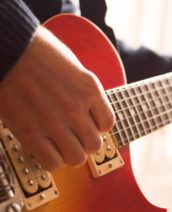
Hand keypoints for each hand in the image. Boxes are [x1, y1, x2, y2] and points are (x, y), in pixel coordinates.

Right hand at [0, 26, 114, 170]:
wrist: (9, 50)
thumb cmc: (39, 53)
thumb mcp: (74, 67)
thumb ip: (85, 92)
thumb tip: (90, 111)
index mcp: (90, 89)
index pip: (108, 124)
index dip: (98, 127)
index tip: (88, 125)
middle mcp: (76, 107)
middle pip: (94, 145)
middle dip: (85, 143)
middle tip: (75, 137)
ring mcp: (54, 121)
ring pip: (77, 158)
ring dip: (70, 154)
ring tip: (61, 145)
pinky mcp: (30, 132)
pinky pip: (52, 162)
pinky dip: (52, 160)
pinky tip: (46, 148)